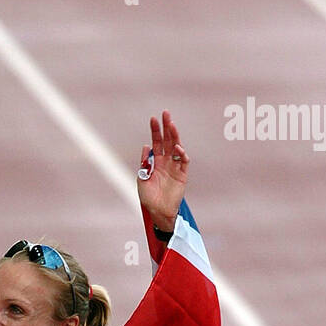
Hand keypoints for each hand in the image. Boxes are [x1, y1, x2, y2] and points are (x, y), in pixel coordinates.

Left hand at [137, 109, 188, 232]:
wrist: (158, 212)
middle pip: (167, 140)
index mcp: (155, 162)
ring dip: (174, 136)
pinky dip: (181, 153)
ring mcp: (175, 167)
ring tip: (171, 125)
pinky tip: (177, 148)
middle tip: (166, 113)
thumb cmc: (149, 198)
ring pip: (176, 147)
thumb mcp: (142, 180)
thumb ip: (144, 163)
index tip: (153, 118)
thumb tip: (146, 147)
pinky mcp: (182, 174)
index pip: (156, 142)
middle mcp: (166, 162)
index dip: (155, 131)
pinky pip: (183, 161)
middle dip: (166, 127)